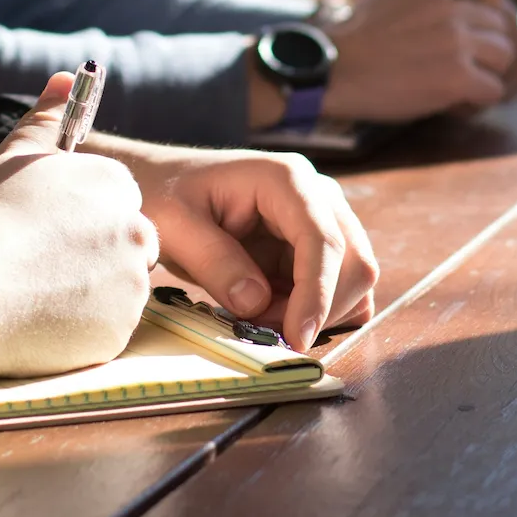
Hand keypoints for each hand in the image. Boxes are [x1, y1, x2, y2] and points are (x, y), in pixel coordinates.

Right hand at [0, 74, 158, 377]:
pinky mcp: (118, 331)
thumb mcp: (13, 157)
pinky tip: (39, 320)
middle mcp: (134, 230)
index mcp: (114, 185)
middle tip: (41, 265)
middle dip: (94, 255)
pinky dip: (81, 328)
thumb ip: (48, 118)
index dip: (81, 218)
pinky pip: (106, 329)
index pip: (117, 201)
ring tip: (34, 292)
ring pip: (119, 288)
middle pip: (127, 244)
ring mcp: (131, 284)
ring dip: (89, 292)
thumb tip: (66, 77)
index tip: (47, 231)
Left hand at [102, 144, 379, 352]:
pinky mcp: (316, 245)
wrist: (163, 184)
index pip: (323, 239)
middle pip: (354, 261)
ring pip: (353, 278)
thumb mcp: (175, 226)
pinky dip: (318, 311)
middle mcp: (317, 194)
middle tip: (263, 329)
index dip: (317, 293)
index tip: (296, 338)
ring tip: (261, 316)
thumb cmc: (165, 194)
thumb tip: (257, 303)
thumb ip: (215, 262)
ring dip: (318, 312)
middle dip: (318, 307)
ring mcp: (322, 219)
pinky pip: (340, 287)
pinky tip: (276, 312)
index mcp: (286, 179)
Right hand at [317, 0, 516, 122]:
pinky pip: (493, 90)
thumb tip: (471, 12)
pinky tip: (453, 104)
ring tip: (461, 88)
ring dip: (489, 76)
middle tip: (470, 68)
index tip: (475, 25)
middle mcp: (449, 5)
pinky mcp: (456, 76)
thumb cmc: (357, 41)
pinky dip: (477, 102)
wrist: (330, 70)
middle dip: (491, 49)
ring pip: (505, 57)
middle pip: (503, 24)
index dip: (492, 3)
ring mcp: (455, 39)